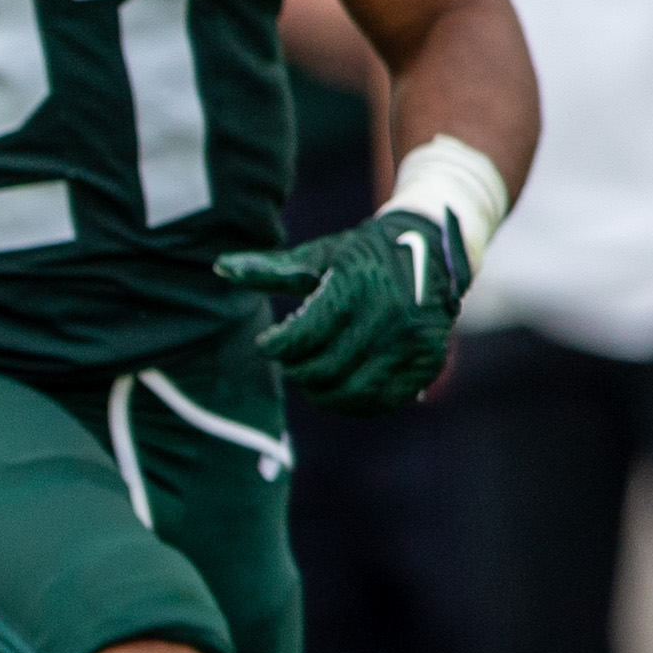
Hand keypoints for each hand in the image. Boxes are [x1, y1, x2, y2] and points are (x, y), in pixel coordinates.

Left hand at [217, 209, 466, 412]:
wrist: (433, 247)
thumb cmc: (361, 253)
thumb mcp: (318, 255)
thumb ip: (269, 268)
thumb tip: (218, 266)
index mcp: (354, 287)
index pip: (300, 338)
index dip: (274, 347)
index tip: (266, 344)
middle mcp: (387, 315)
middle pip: (323, 371)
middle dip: (296, 372)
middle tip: (289, 363)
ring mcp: (411, 341)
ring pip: (352, 393)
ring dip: (322, 393)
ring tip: (312, 378)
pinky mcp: (428, 359)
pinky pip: (384, 400)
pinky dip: (356, 404)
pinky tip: (340, 389)